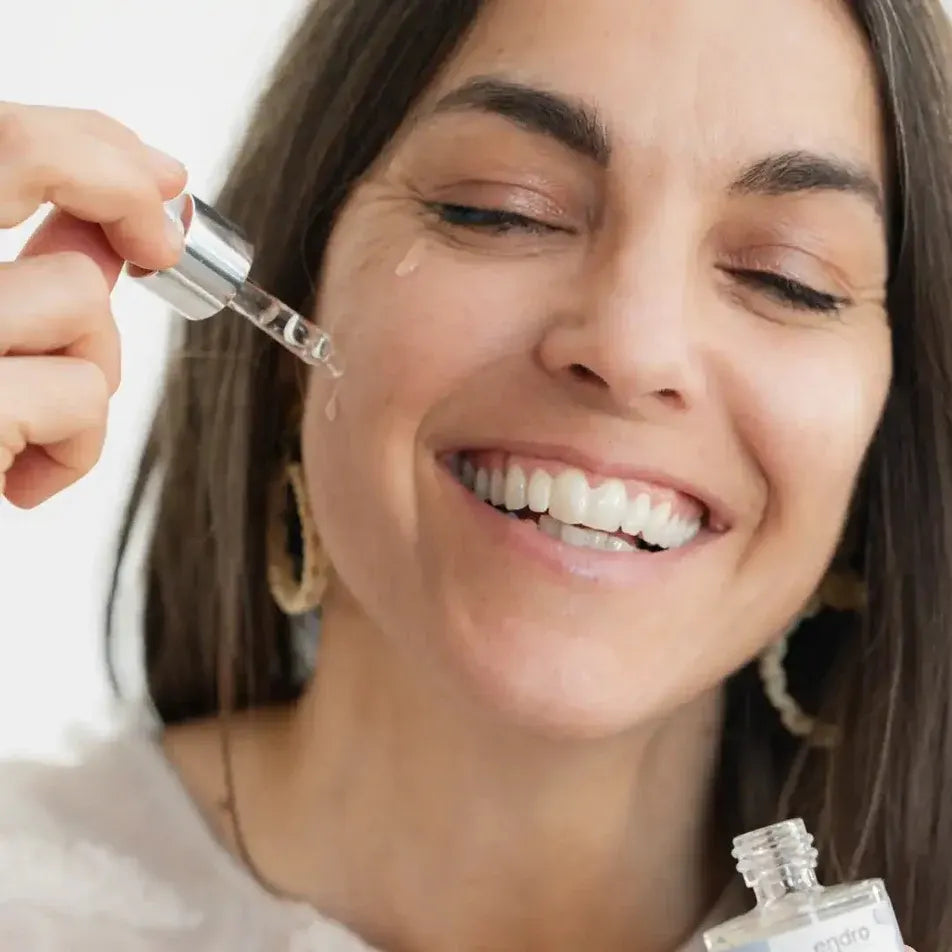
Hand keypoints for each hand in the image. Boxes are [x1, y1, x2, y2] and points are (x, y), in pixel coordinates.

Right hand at [0, 102, 185, 507]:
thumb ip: (15, 266)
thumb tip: (107, 225)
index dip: (86, 139)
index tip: (150, 175)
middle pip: (22, 151)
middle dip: (119, 187)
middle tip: (158, 241)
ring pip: (75, 295)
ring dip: (85, 363)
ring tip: (32, 416)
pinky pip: (81, 394)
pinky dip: (76, 446)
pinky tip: (22, 479)